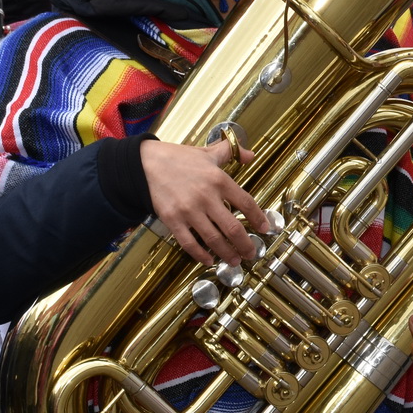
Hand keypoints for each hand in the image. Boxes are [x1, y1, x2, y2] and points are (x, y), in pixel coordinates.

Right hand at [140, 138, 265, 266]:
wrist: (146, 163)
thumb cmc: (178, 158)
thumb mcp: (207, 152)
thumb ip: (230, 152)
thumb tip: (250, 155)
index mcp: (218, 180)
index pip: (246, 202)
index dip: (259, 218)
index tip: (266, 228)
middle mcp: (206, 197)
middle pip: (233, 227)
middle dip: (245, 244)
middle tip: (251, 253)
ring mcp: (189, 210)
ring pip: (213, 239)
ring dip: (227, 253)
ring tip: (234, 260)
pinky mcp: (172, 220)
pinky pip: (189, 243)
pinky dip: (200, 255)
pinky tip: (209, 260)